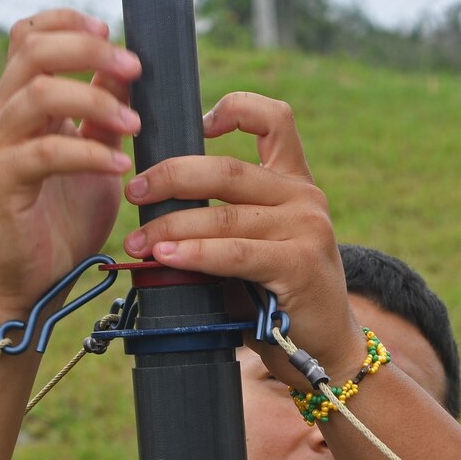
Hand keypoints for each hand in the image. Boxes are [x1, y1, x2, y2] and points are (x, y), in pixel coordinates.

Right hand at [0, 9, 137, 309]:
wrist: (33, 281)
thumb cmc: (64, 219)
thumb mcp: (96, 156)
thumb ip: (105, 114)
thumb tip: (127, 68)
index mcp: (22, 102)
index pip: (28, 36)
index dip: (65, 22)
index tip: (110, 28)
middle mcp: (3, 116)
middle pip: (33, 51)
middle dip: (87, 49)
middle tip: (135, 67)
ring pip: (36, 94)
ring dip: (94, 100)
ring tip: (135, 125)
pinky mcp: (2, 183)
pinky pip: (43, 153)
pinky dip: (87, 154)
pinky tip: (121, 167)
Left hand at [121, 90, 359, 381]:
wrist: (326, 351)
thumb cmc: (279, 298)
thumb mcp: (258, 243)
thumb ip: (227, 216)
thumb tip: (156, 204)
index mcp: (294, 182)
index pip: (274, 119)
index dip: (234, 109)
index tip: (196, 125)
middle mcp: (304, 198)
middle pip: (225, 168)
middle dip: (169, 177)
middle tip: (134, 192)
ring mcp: (306, 229)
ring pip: (223, 213)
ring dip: (171, 226)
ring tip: (138, 243)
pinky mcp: (300, 264)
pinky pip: (236, 252)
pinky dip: (196, 254)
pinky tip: (168, 259)